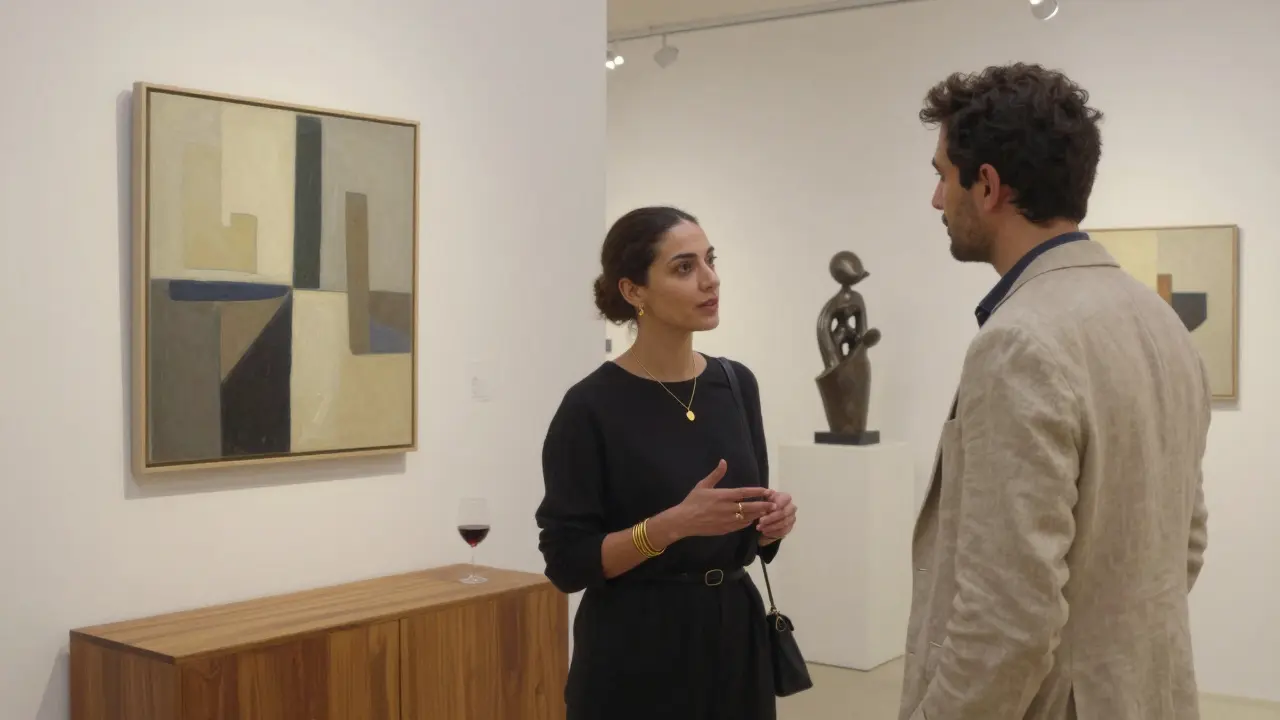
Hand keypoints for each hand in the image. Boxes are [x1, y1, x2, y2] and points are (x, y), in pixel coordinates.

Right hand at [658, 460, 772, 541]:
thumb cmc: (692, 501)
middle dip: (763, 506)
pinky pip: (740, 526)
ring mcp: (727, 520)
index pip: (744, 493)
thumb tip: (724, 461)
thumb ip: (716, 474)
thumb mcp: (703, 485)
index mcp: (722, 496)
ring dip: (758, 515)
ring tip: (767, 512)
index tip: (767, 491)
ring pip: (747, 518)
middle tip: (774, 505)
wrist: (683, 521)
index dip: (756, 492)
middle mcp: (727, 509)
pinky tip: (752, 520)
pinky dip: (748, 522)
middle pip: (750, 507)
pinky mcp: (725, 529)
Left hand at [756, 490, 795, 540]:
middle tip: (760, 521)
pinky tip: (765, 532)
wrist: (768, 515)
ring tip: (760, 528)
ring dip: (771, 526)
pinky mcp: (789, 528)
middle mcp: (791, 507)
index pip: (785, 499)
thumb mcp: (765, 498)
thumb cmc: (766, 504)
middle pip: (784, 513)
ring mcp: (792, 518)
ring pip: (783, 523)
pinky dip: (773, 533)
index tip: (767, 509)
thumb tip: (767, 492)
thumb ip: (766, 495)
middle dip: (771, 518)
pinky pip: (783, 532)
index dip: (778, 504)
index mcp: (786, 498)